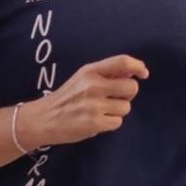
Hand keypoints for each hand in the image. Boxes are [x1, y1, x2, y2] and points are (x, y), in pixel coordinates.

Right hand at [24, 54, 146, 145]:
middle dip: (127, 95)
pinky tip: (96, 121)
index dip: (138, 66)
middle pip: (132, 88)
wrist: (41, 119)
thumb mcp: (82, 78)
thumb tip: (133, 73)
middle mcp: (93, 85)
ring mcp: (93, 105)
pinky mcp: (94, 123)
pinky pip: (118, 122)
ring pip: (126, 107)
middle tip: (114, 99)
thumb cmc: (67, 98)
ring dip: (117, 111)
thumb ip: (106, 74)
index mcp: (90, 71)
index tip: (143, 74)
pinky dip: (110, 123)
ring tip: (100, 111)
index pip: (122, 62)